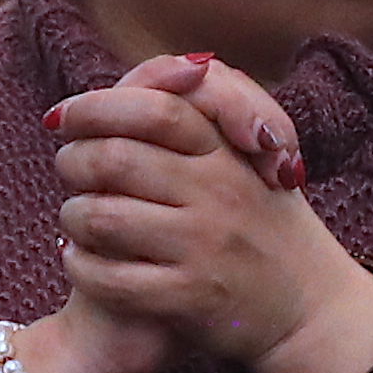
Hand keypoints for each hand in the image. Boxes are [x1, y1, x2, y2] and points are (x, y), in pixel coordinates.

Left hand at [49, 55, 372, 372]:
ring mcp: (204, 246)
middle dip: (73, 161)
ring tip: (76, 219)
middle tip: (70, 171)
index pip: (154, 108)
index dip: (96, 107)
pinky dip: (79, 266)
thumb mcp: (250, 156)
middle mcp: (218, 193)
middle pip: (114, 157)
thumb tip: (183, 64)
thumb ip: (218, 102)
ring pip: (101, 217)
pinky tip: (81, 259)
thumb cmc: (263, 222)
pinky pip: (108, 277)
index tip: (61, 117)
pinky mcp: (190, 297)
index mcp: (227, 153)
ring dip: (72, 215)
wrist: (310, 308)